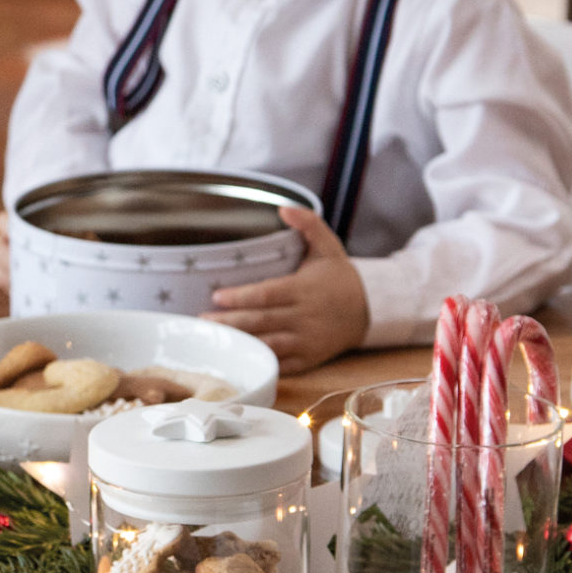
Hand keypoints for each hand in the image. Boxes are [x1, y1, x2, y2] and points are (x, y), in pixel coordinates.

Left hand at [206, 207, 368, 372]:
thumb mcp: (328, 246)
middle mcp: (303, 317)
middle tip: (202, 321)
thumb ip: (308, 224)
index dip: (240, 297)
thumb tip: (283, 207)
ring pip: (267, 346)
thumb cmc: (339, 276)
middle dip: (229, 323)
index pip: (266, 294)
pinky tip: (239, 359)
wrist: (369, 309)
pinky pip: (280, 365)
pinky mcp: (308, 359)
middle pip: (260, 322)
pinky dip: (259, 362)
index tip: (216, 296)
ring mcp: (306, 341)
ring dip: (240, 344)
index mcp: (303, 289)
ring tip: (213, 340)